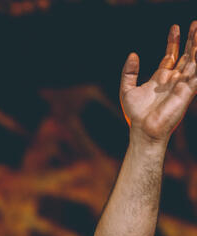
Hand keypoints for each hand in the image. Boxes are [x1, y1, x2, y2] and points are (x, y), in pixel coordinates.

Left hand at [120, 21, 196, 145]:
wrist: (144, 130)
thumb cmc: (136, 115)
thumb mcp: (127, 89)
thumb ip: (129, 72)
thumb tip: (133, 54)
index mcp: (161, 78)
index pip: (170, 55)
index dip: (173, 41)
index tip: (175, 27)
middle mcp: (174, 79)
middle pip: (185, 54)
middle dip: (190, 39)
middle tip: (194, 23)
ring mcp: (182, 84)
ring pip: (193, 60)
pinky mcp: (187, 90)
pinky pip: (196, 73)